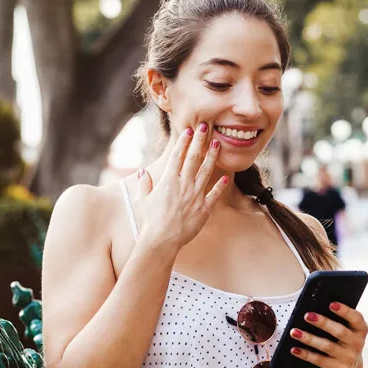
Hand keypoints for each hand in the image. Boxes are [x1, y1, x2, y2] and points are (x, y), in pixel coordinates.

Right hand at [134, 123, 227, 249]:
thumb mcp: (142, 200)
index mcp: (168, 181)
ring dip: (212, 157)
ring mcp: (195, 196)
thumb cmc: (150, 221)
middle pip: (193, 158)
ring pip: (206, 171)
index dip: (183, 142)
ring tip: (218, 143)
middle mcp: (184, 185)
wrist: (162, 239)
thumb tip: (143, 172)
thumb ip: (144, 184)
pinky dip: (219, 186)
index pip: (177, 156)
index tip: (188, 130)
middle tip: (205, 127)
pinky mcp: (204, 209)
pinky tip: (224, 177)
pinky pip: (214, 195)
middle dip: (199, 141)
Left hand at [289, 303, 367, 367]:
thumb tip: (313, 311)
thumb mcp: (345, 330)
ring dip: (309, 338)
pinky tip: (294, 349)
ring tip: (294, 332)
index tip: (331, 304)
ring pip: (327, 346)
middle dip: (323, 323)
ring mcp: (349, 358)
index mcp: (360, 330)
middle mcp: (357, 344)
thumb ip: (336, 320)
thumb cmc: (342, 341)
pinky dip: (305, 354)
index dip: (345, 311)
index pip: (356, 318)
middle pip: (340, 332)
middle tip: (306, 315)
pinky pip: (319, 361)